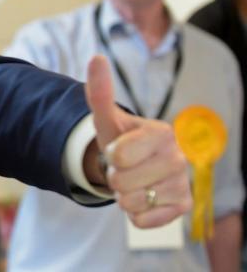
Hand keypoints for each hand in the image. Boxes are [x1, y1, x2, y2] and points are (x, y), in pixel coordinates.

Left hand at [84, 55, 191, 227]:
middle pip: (122, 181)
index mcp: (163, 133)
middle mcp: (179, 158)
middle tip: (124, 167)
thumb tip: (96, 58)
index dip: (110, 155)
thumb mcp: (106, 117)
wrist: (132, 165)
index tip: (117, 149)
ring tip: (132, 180)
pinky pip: (142, 221)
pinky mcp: (182, 207)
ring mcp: (182, 184)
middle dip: (114, 176)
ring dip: (123, 194)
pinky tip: (142, 197)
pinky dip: (134, 213)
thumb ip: (100, 91)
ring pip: (130, 202)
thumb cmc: (120, 138)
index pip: (120, 156)